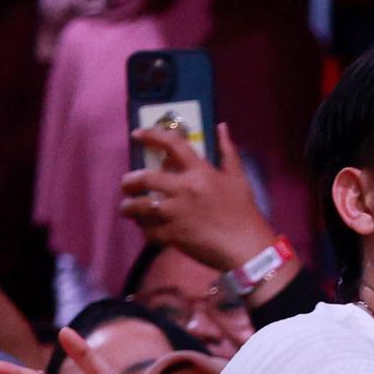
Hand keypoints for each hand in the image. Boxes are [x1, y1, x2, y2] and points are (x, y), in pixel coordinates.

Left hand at [120, 122, 276, 270]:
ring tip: (128, 208)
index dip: (152, 135)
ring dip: (129, 206)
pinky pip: (147, 230)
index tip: (137, 134)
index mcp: (201, 173)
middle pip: (145, 178)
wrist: (246, 247)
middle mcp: (184, 190)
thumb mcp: (239, 178)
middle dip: (130, 181)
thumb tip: (221, 127)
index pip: (173, 145)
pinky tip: (144, 227)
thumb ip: (228, 152)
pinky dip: (143, 228)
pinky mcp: (172, 236)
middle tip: (127, 184)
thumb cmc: (244, 212)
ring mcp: (175, 214)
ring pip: (139, 207)